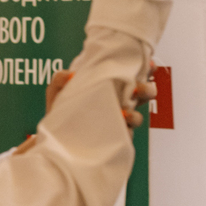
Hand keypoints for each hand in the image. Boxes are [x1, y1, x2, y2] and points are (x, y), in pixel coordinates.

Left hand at [16, 65, 156, 153]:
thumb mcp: (56, 91)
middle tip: (140, 89)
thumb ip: (60, 79)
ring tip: (125, 114)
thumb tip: (70, 75)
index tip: (150, 64)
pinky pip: (125, 138)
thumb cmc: (60, 112)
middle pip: (142, 95)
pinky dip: (123, 133)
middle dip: (147, 90)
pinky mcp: (114, 140)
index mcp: (109, 87)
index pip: (131, 75)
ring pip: (137, 118)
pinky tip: (116, 130)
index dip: (144, 69)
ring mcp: (117, 123)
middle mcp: (117, 104)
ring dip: (135, 115)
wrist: (54, 139)